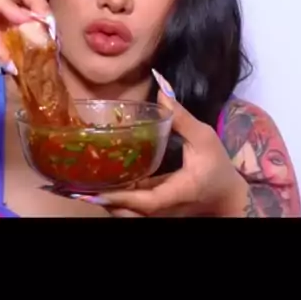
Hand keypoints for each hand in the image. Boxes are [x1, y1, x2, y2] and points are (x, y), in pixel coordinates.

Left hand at [78, 71, 248, 216]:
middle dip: (101, 199)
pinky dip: (114, 198)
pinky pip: (130, 209)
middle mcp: (163, 209)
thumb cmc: (218, 167)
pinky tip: (98, 182)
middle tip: (73, 184)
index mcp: (176, 193)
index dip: (118, 197)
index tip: (93, 191)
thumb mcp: (204, 138)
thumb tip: (161, 86)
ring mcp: (158, 213)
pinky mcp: (155, 211)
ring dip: (104, 200)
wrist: (227, 197)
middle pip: (127, 213)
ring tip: (78, 183)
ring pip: (126, 213)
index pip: (144, 201)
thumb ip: (181, 115)